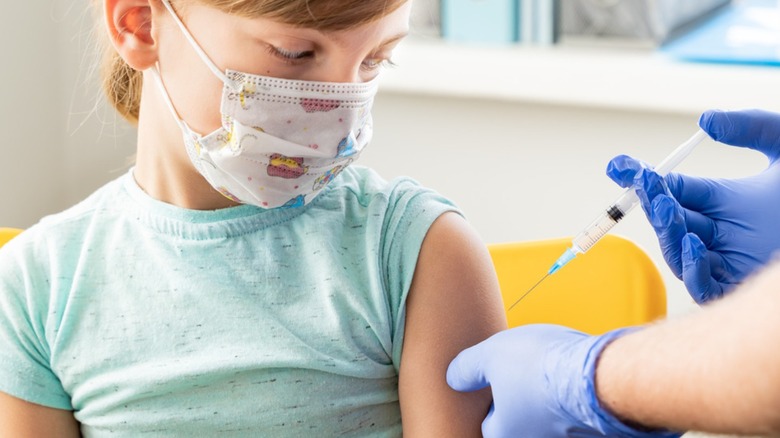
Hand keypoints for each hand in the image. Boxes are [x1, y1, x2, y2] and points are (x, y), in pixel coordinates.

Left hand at [446, 324, 680, 437]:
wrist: (597, 374)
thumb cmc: (540, 365)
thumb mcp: (490, 355)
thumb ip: (467, 368)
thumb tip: (452, 378)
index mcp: (506, 431)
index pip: (489, 426)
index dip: (491, 403)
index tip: (497, 384)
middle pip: (522, 425)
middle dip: (522, 405)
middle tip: (525, 379)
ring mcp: (569, 437)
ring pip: (552, 420)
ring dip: (550, 402)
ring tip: (552, 374)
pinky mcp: (595, 430)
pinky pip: (579, 417)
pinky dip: (576, 402)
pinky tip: (578, 379)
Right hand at [607, 109, 779, 303]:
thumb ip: (750, 126)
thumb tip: (706, 121)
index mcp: (725, 202)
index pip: (672, 191)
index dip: (642, 179)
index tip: (620, 166)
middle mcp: (722, 233)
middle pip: (670, 222)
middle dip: (653, 204)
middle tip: (650, 187)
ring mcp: (730, 262)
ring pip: (679, 254)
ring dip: (667, 233)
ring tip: (668, 210)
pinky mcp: (740, 288)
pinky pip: (704, 287)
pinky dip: (692, 268)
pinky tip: (691, 243)